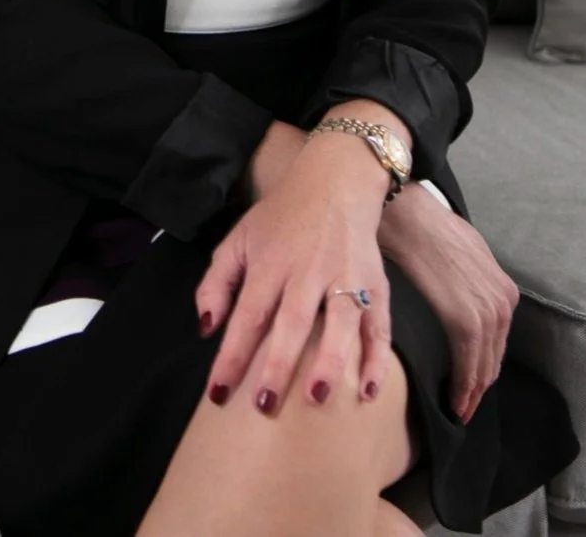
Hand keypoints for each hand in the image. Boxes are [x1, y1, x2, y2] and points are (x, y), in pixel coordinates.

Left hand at [197, 132, 393, 415]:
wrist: (335, 179)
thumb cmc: (281, 217)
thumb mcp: (239, 238)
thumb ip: (216, 283)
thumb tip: (206, 330)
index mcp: (270, 261)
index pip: (248, 314)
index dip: (232, 355)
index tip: (218, 395)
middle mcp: (308, 269)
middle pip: (293, 319)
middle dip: (279, 364)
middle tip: (266, 406)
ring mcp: (346, 274)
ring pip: (340, 319)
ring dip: (330, 359)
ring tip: (318, 397)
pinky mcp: (375, 281)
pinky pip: (379, 324)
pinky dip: (377, 357)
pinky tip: (368, 391)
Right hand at [376, 181, 518, 424]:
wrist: (410, 217)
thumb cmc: (427, 232)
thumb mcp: (463, 257)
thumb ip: (470, 285)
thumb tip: (464, 301)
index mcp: (504, 289)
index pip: (498, 341)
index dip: (486, 368)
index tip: (474, 389)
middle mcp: (503, 302)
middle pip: (494, 357)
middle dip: (480, 386)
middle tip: (465, 409)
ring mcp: (489, 311)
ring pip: (484, 365)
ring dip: (472, 392)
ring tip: (459, 410)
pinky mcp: (467, 320)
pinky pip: (469, 363)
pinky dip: (463, 386)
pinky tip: (455, 401)